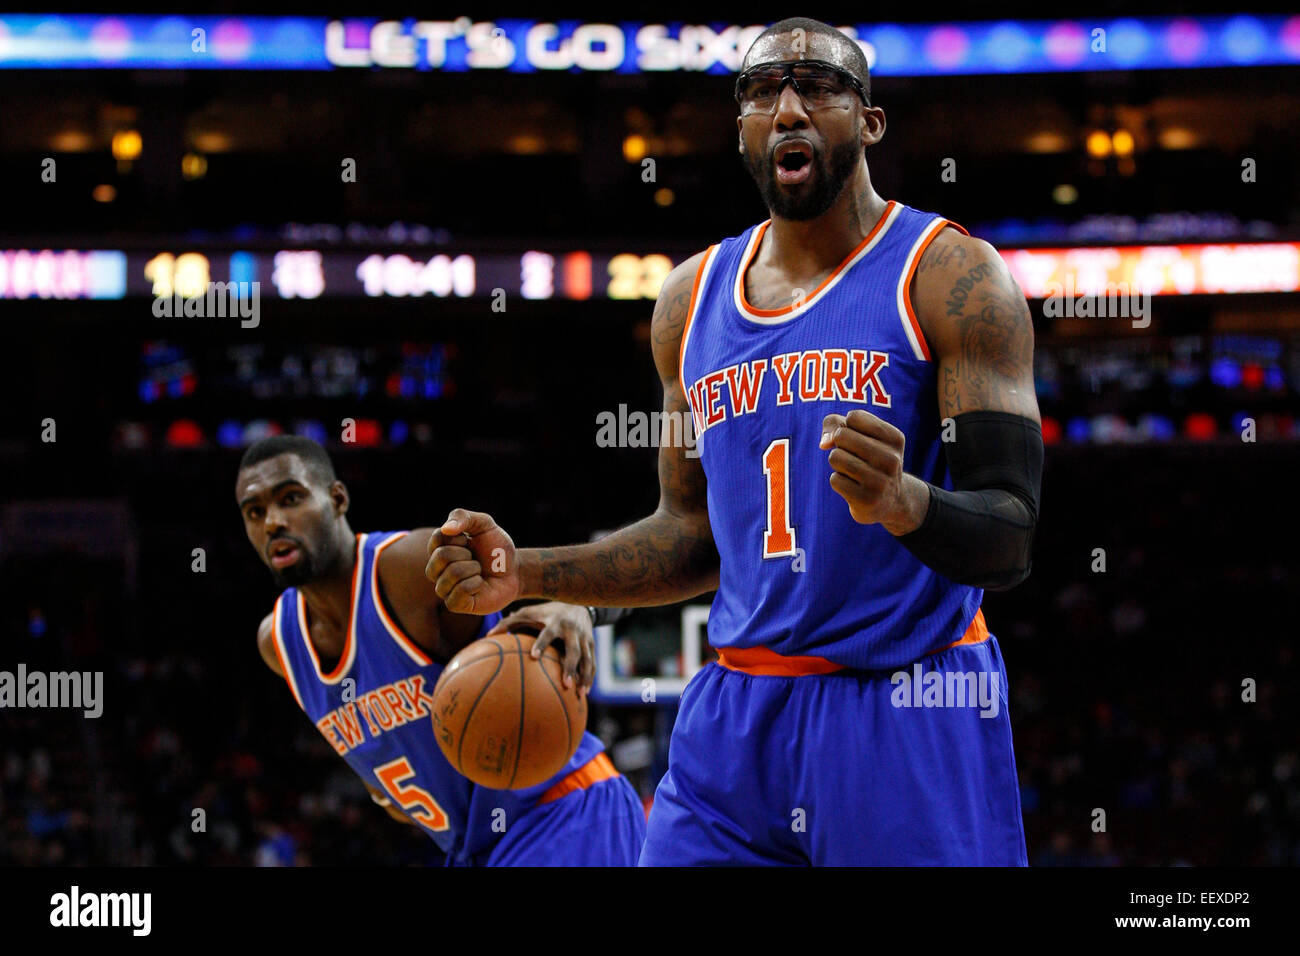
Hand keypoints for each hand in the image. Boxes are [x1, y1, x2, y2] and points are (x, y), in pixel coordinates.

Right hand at [425, 509, 520, 614]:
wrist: (515, 571)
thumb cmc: (496, 549)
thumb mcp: (484, 524)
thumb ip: (463, 516)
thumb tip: (446, 528)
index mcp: (438, 549)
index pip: (437, 538)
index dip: (460, 537)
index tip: (469, 540)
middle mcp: (436, 569)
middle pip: (441, 556)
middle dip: (467, 554)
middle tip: (476, 559)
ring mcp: (444, 588)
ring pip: (452, 574)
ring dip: (474, 569)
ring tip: (479, 571)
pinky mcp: (454, 605)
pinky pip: (460, 591)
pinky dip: (476, 584)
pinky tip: (480, 585)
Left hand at [487, 602, 594, 693]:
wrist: (577, 604)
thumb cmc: (546, 612)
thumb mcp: (529, 613)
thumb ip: (509, 622)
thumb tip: (488, 635)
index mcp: (555, 622)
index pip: (548, 634)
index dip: (542, 644)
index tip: (534, 657)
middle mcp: (572, 631)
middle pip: (573, 650)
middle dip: (570, 667)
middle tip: (565, 684)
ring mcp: (584, 638)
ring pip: (587, 659)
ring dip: (584, 676)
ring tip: (579, 694)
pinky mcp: (591, 645)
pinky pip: (592, 663)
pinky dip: (589, 677)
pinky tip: (584, 692)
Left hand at [819, 410, 927, 533]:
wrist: (889, 502)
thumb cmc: (868, 459)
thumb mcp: (859, 435)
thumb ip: (835, 424)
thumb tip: (824, 443)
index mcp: (895, 438)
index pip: (854, 417)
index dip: (848, 427)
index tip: (860, 440)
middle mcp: (891, 459)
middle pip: (842, 435)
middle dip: (840, 445)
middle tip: (854, 457)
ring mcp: (880, 481)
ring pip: (835, 457)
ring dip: (837, 463)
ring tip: (854, 472)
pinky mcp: (866, 500)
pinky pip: (835, 480)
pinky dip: (839, 482)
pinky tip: (854, 488)